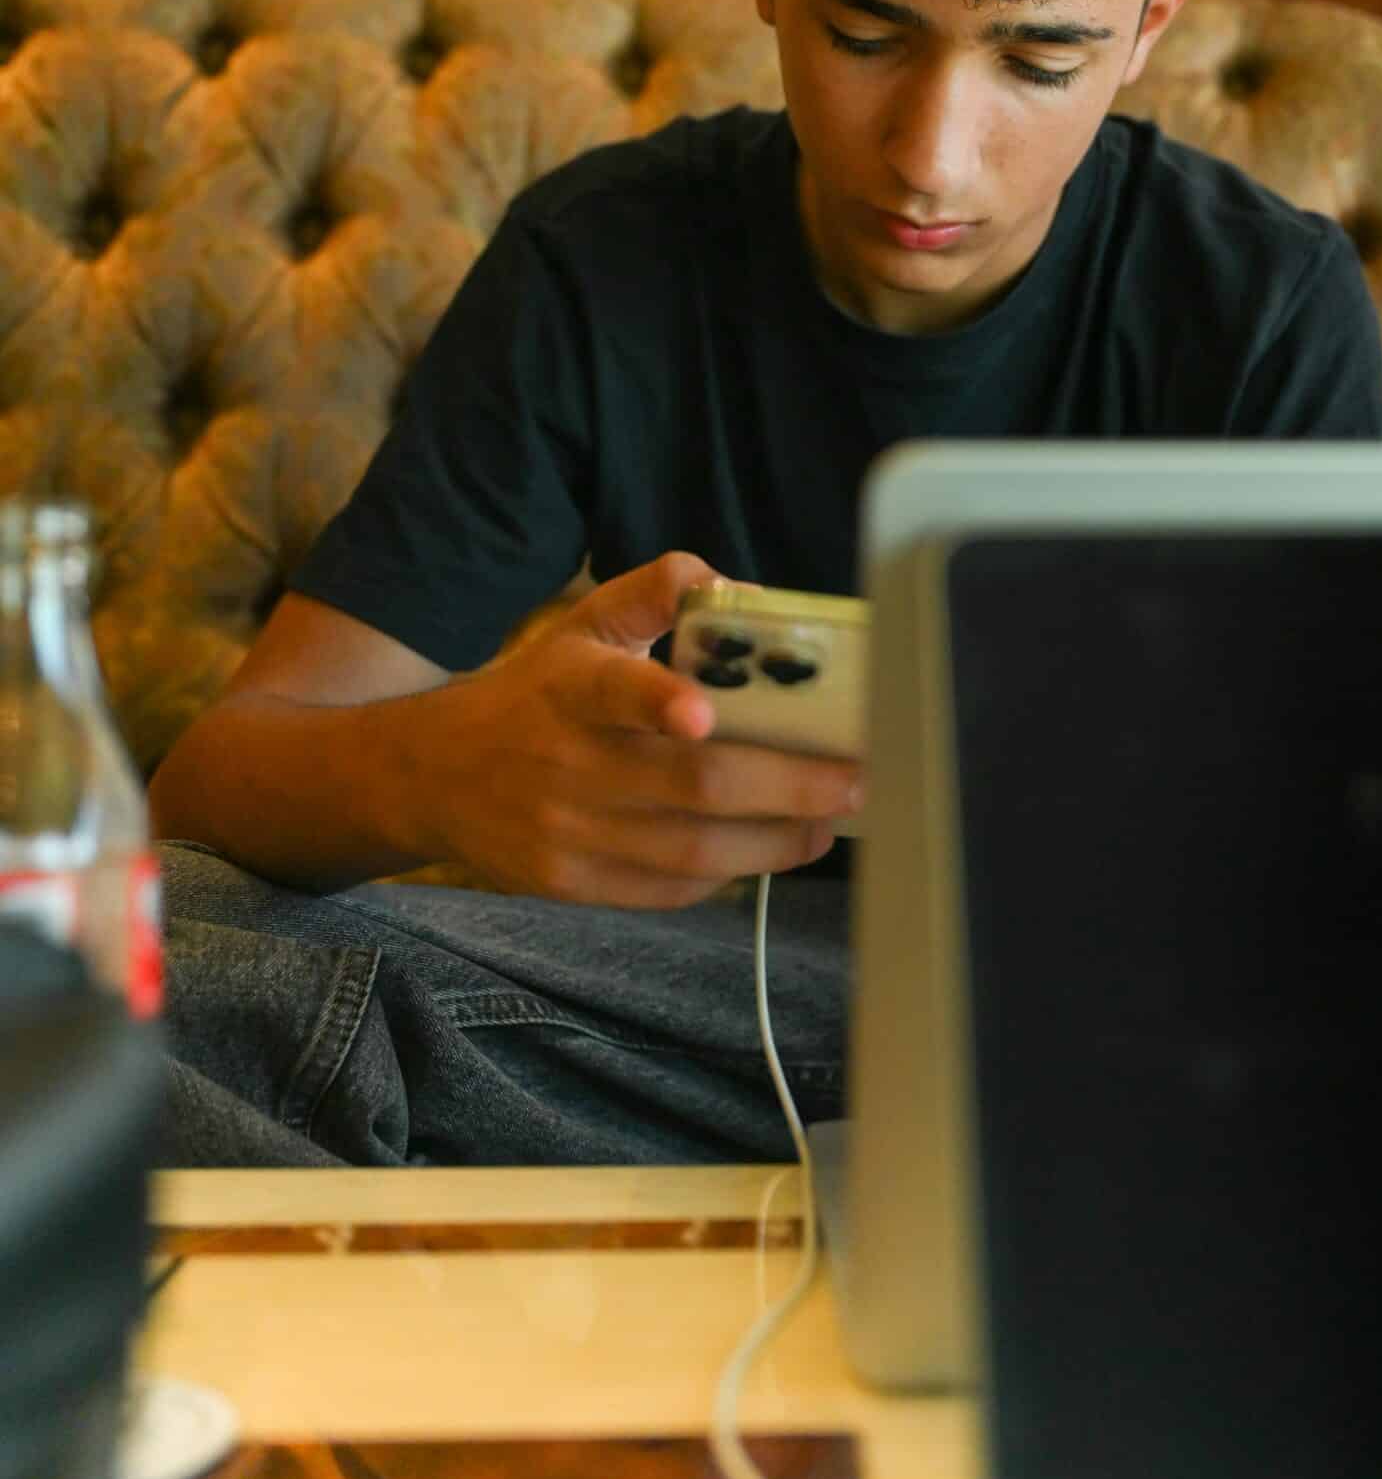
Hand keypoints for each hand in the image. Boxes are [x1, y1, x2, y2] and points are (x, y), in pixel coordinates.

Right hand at [421, 553, 864, 908]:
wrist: (429, 776)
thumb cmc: (533, 694)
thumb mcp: (581, 626)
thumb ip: (653, 592)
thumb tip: (734, 587)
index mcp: (570, 686)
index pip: (613, 691)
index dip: (659, 702)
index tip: (705, 713)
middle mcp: (566, 763)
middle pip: (689, 786)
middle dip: (786, 786)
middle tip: (855, 776)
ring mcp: (566, 833)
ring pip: (690, 851)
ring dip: (776, 840)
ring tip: (832, 818)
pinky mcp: (570, 885)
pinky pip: (667, 890)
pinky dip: (729, 873)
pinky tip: (774, 848)